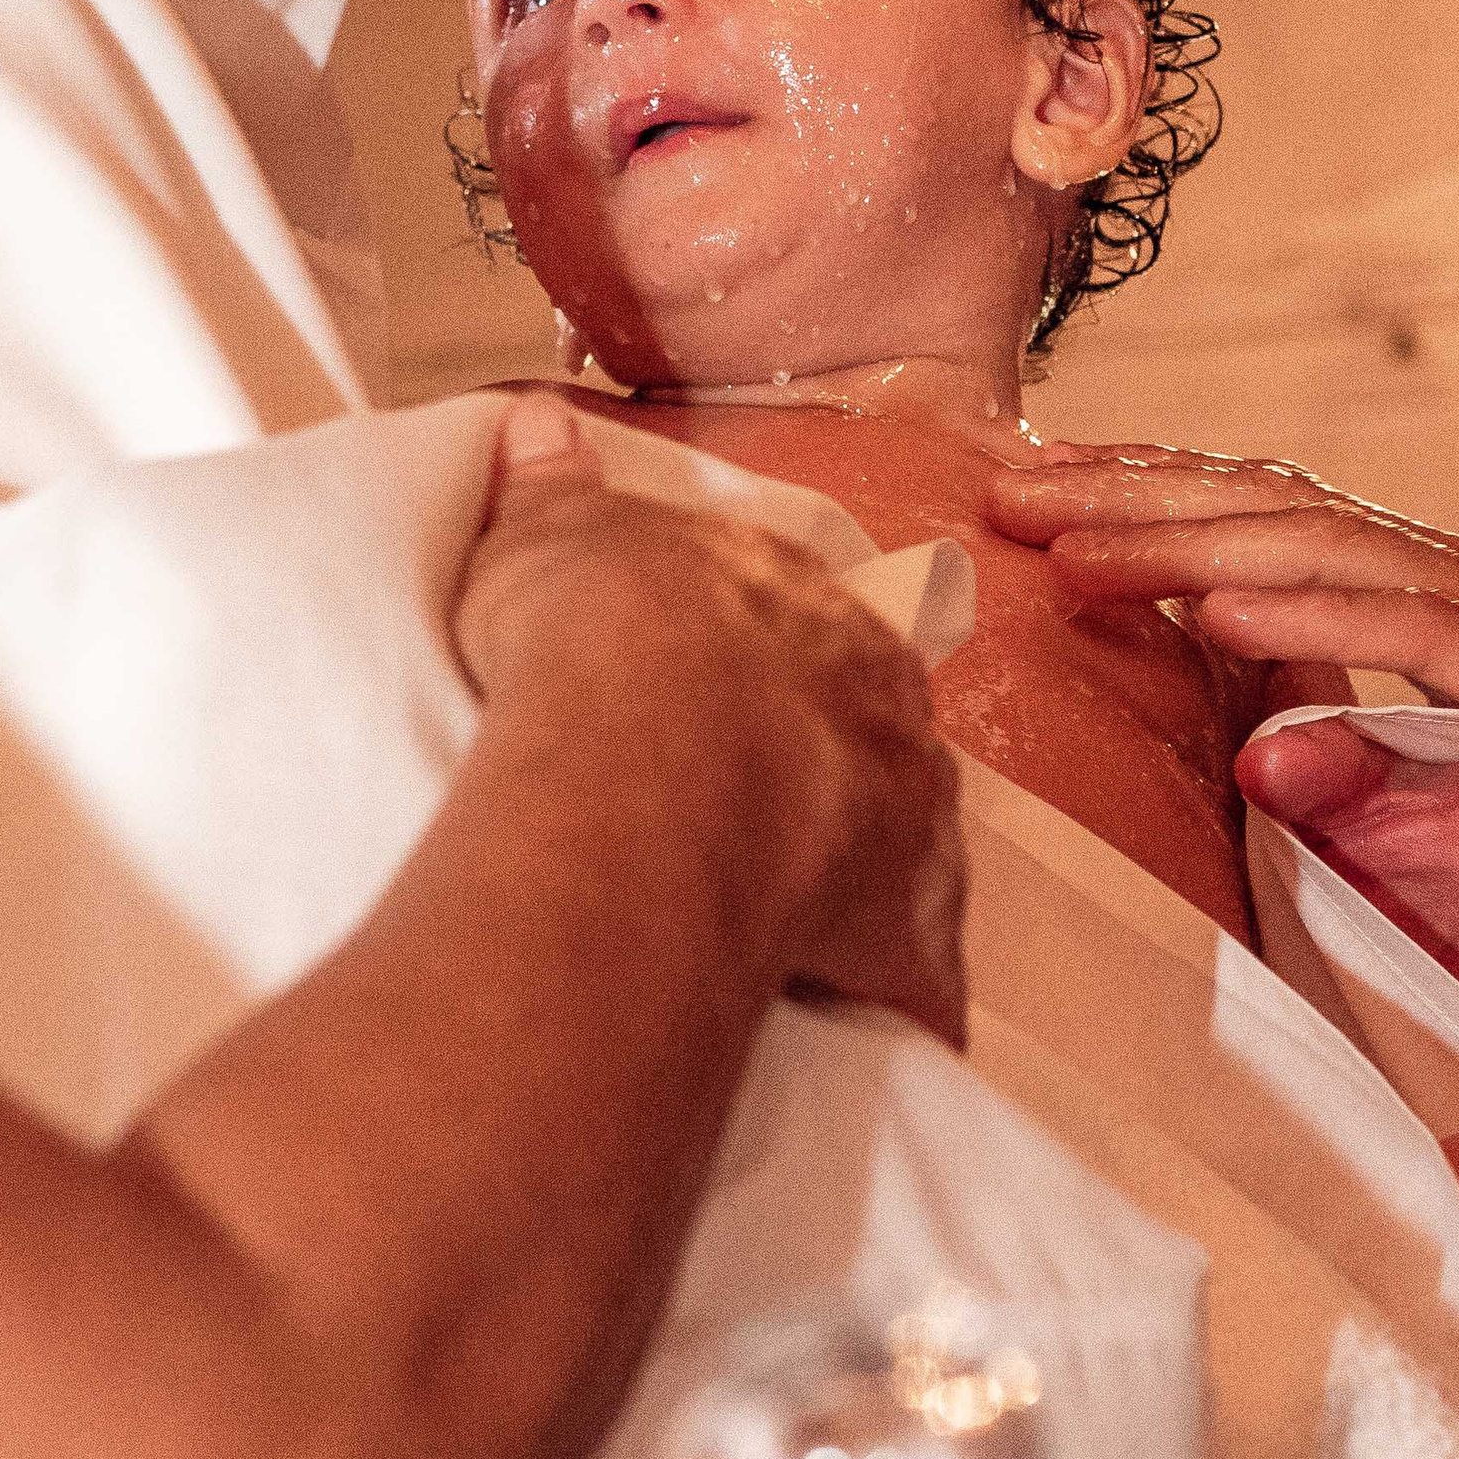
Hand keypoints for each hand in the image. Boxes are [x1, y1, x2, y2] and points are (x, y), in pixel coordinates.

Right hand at [458, 395, 967, 1046]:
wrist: (650, 748)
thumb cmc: (593, 636)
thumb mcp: (545, 539)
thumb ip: (551, 488)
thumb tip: (542, 420)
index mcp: (798, 601)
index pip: (806, 626)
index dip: (771, 665)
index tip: (735, 700)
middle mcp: (878, 697)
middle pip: (871, 729)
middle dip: (832, 767)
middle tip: (759, 818)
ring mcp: (907, 813)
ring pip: (913, 848)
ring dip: (873, 883)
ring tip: (802, 928)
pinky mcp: (907, 932)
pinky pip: (916, 982)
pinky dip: (898, 1008)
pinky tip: (876, 1037)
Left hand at [986, 440, 1458, 913]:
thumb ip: (1371, 758)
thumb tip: (1241, 750)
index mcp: (1439, 594)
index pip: (1271, 521)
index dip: (1153, 498)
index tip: (1035, 491)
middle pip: (1271, 513)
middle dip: (1131, 497)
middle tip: (1001, 491)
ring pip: (1326, 550)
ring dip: (1187, 536)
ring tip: (1069, 540)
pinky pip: (1421, 636)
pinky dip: (1316, 614)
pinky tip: (1219, 609)